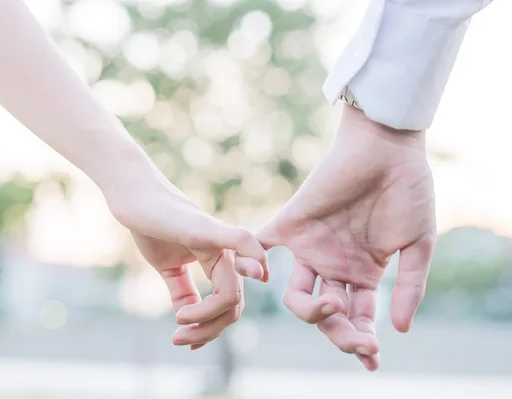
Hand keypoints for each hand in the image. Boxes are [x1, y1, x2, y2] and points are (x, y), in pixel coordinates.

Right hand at [102, 152, 267, 349]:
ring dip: (208, 318)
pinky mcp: (207, 228)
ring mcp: (218, 240)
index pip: (227, 304)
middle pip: (233, 305)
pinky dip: (252, 261)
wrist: (132, 197)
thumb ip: (181, 290)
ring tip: (179, 323)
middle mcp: (225, 253)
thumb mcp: (167, 267)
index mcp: (217, 262)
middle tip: (179, 339)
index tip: (185, 341)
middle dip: (208, 330)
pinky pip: (242, 242)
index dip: (210, 329)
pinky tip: (244, 281)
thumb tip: (187, 317)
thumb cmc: (149, 226)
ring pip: (232, 292)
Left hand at [258, 106, 435, 370]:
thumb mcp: (417, 243)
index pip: (359, 318)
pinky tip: (255, 276)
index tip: (371, 360)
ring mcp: (311, 248)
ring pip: (296, 296)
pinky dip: (251, 259)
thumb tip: (401, 329)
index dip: (363, 341)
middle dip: (341, 334)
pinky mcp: (291, 224)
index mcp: (364, 273)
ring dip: (310, 311)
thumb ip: (409, 285)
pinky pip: (262, 244)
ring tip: (332, 304)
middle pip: (327, 314)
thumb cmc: (408, 191)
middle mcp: (334, 266)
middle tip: (358, 341)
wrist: (385, 149)